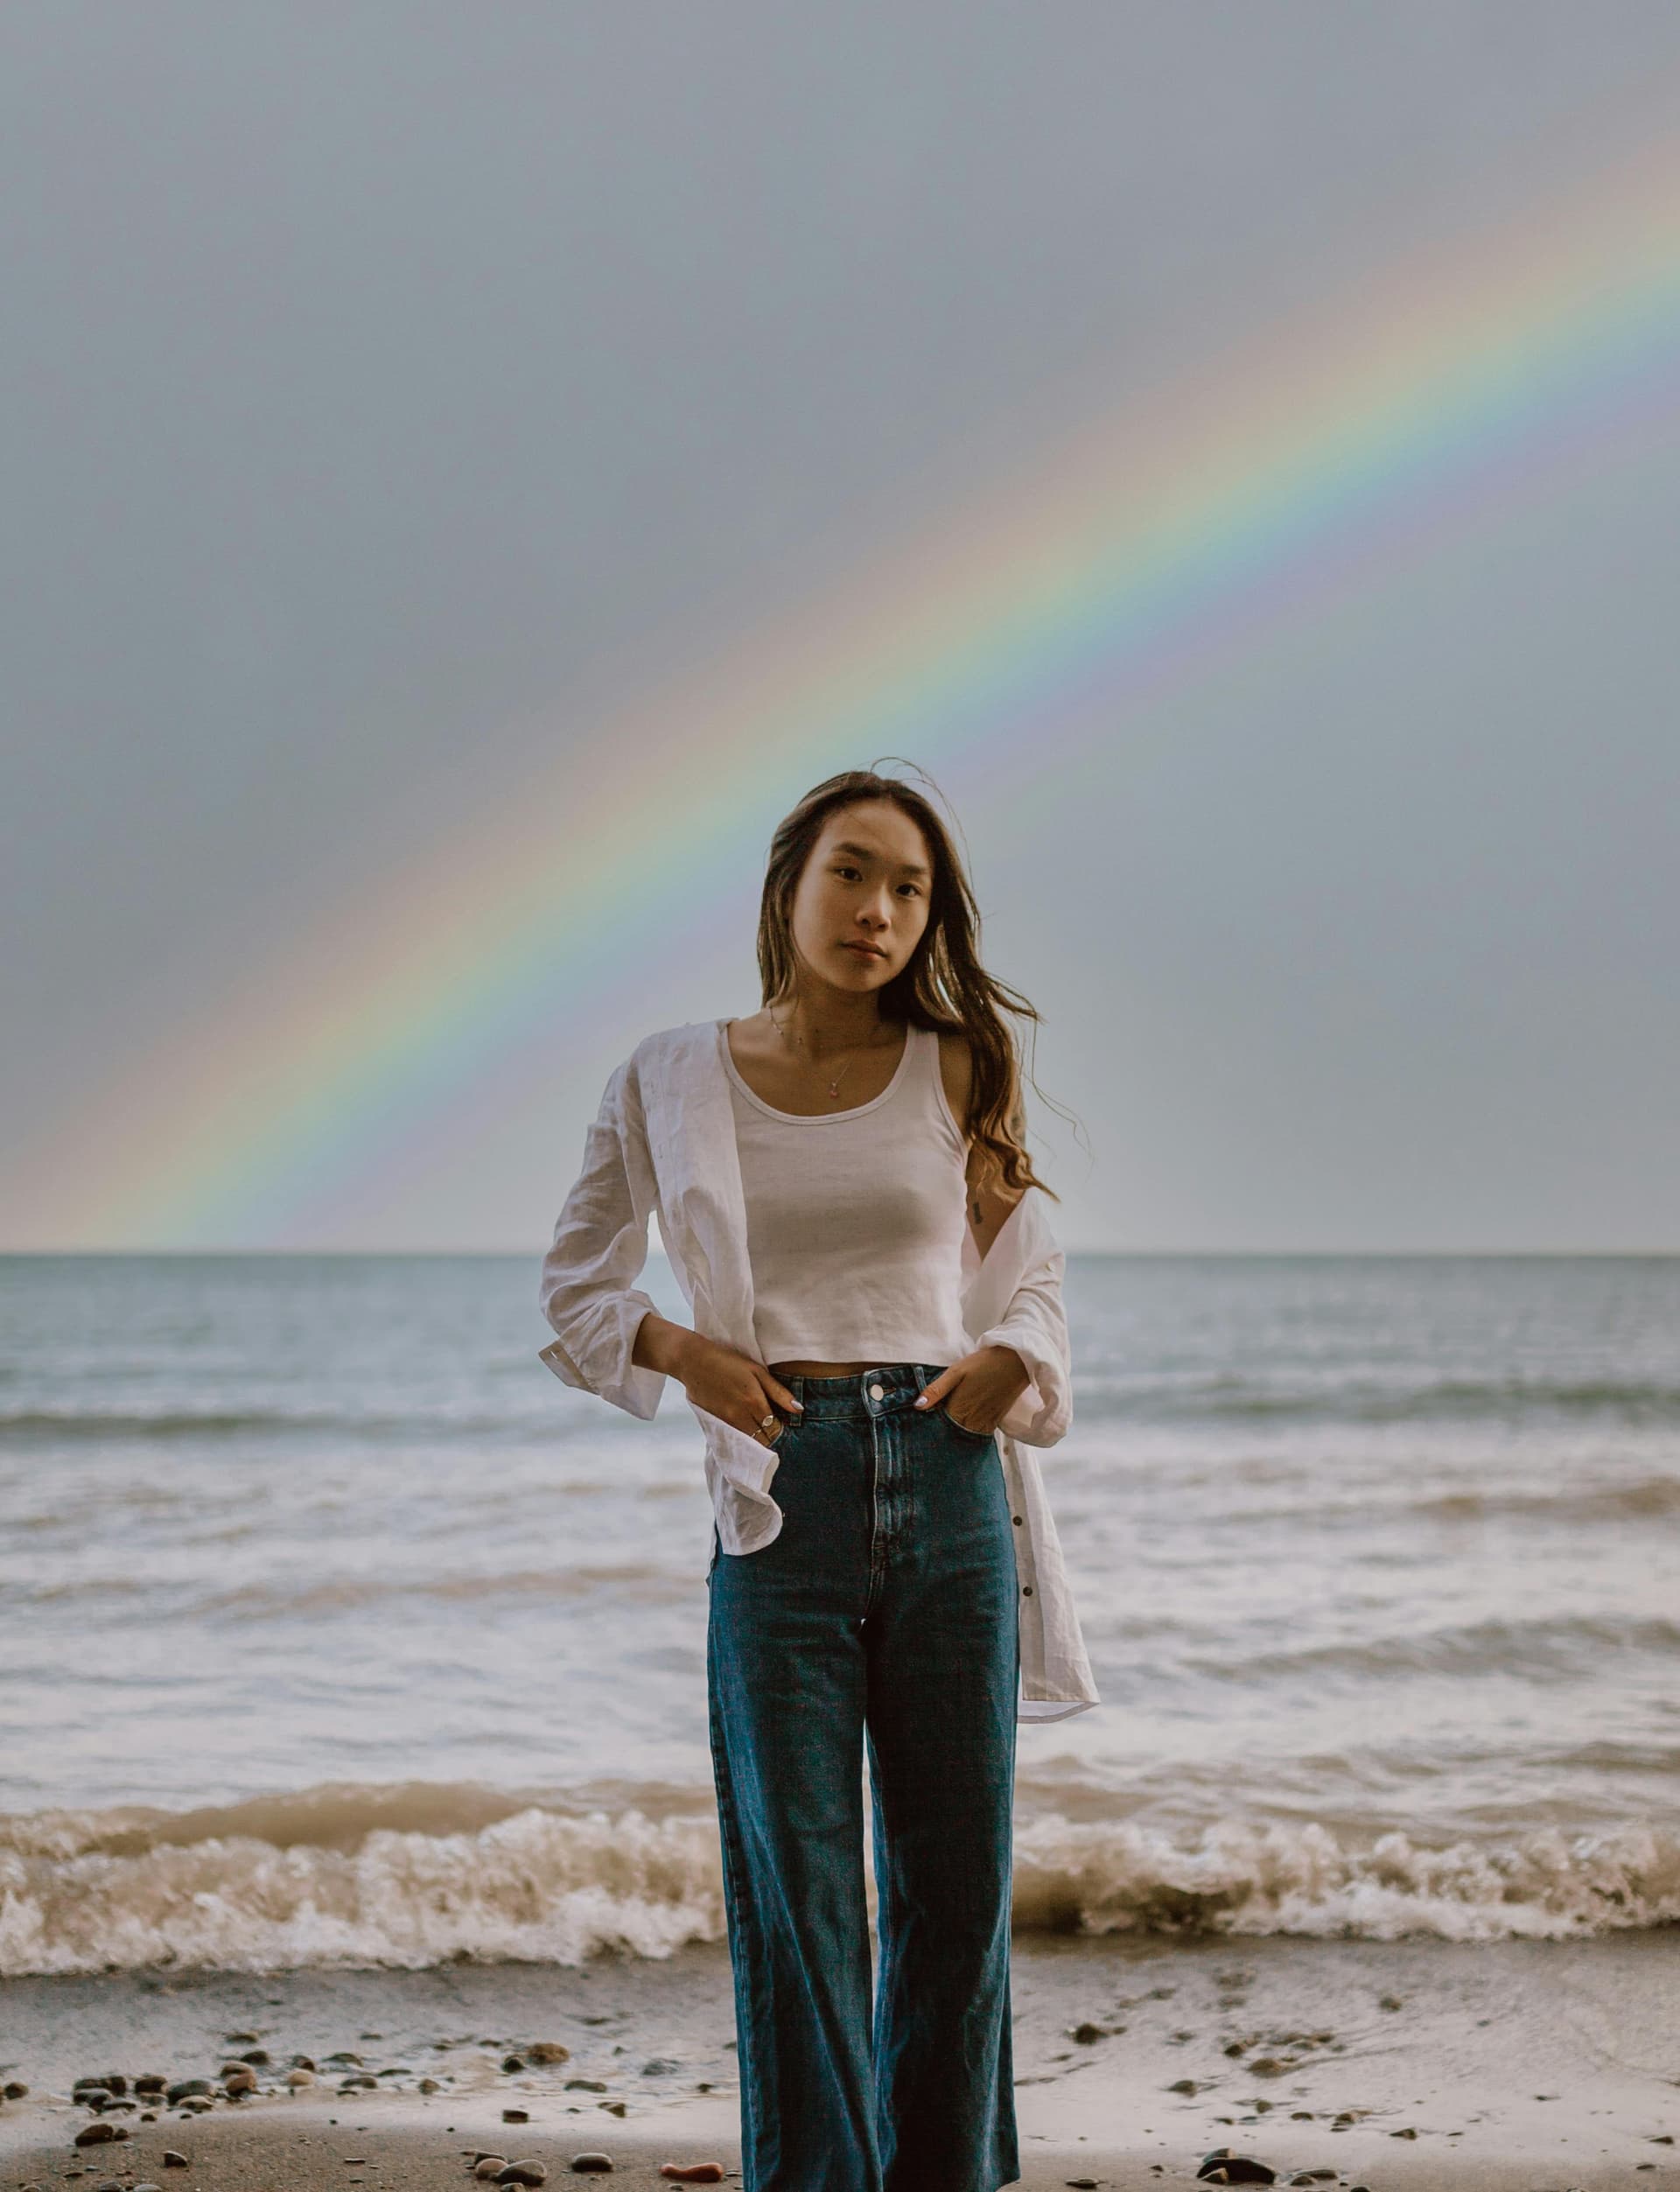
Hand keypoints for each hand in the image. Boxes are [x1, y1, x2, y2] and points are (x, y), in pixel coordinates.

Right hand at [677, 1334, 803, 1443]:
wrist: (693, 1362)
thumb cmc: (728, 1361)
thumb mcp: (757, 1371)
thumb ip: (778, 1392)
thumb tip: (799, 1410)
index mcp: (755, 1402)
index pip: (775, 1429)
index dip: (782, 1428)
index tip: (784, 1422)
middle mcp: (742, 1416)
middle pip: (763, 1439)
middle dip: (771, 1436)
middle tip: (774, 1426)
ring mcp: (727, 1422)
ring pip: (749, 1441)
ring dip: (758, 1437)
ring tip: (760, 1424)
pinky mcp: (716, 1423)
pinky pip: (736, 1437)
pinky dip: (744, 1435)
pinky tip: (745, 1423)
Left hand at [913, 1345, 1028, 1436]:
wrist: (1015, 1361)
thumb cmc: (983, 1363)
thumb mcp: (955, 1372)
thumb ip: (936, 1390)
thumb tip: (917, 1406)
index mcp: (959, 1409)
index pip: (938, 1428)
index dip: (928, 1428)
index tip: (919, 1426)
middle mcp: (972, 1421)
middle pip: (951, 1437)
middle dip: (940, 1435)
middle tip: (928, 1432)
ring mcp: (985, 1424)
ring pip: (965, 1439)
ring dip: (954, 1437)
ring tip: (944, 1430)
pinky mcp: (994, 1422)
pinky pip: (978, 1436)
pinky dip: (969, 1435)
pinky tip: (963, 1427)